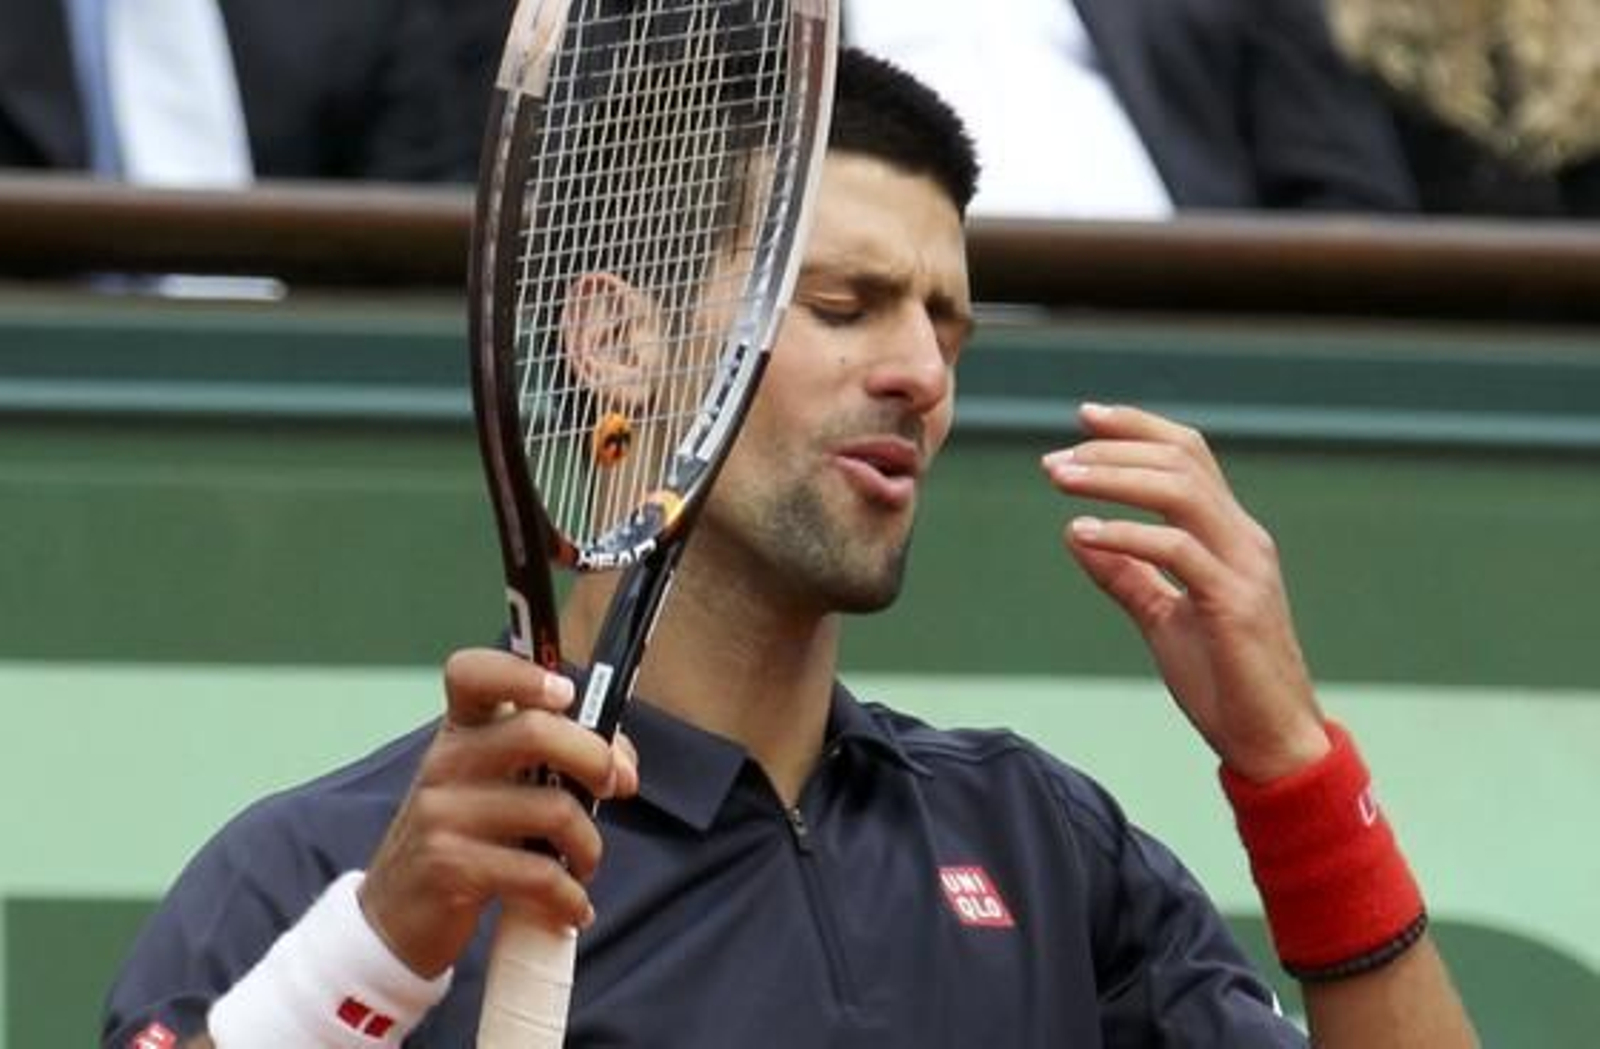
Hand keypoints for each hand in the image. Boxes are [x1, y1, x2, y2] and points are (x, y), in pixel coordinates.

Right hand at [359, 648, 638, 977]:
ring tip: (584, 864)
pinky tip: (571, 906)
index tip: (566, 694)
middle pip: (536, 732)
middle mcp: (446, 762)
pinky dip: (569, 895)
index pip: (472, 673)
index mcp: (459, 731)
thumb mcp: (496, 787)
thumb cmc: (465, 838)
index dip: (522, 673)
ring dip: (589, 844)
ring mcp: (443, 814)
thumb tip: (620, 760)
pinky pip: (538, 874)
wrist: (396, 914)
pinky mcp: (450, 867)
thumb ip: (555, 758)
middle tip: (617, 788)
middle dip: (596, 758)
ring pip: (553, 808)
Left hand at [1042, 403, 1329, 782]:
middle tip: (1054, 459)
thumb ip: (1126, 575)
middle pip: (1181, 461)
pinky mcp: (1234, 604)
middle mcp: (1243, 539)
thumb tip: (1077, 534)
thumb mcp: (1163, 620)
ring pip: (1181, 492)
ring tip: (1060, 479)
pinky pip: (1177, 551)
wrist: (1272, 742)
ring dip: (1113, 479)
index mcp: (1230, 536)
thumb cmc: (1224, 682)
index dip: (1138, 428)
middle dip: (1112, 450)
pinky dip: (1124, 537)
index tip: (1085, 416)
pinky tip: (1083, 535)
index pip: (1189, 456)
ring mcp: (1244, 568)